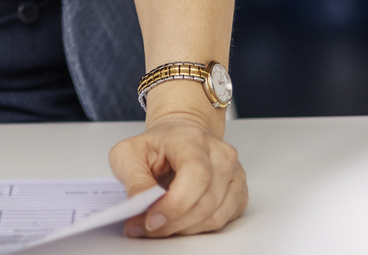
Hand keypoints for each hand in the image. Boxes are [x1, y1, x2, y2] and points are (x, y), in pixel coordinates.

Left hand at [107, 101, 246, 237]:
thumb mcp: (129, 154)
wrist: (179, 138)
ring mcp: (234, 174)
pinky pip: (221, 220)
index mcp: (192, 139)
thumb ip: (134, 179)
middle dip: (174, 222)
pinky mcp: (238, 193)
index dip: (175, 204)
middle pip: (206, 201)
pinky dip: (197, 228)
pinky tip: (178, 222)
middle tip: (147, 228)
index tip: (152, 220)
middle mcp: (220, 155)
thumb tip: (141, 205)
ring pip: (215, 216)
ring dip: (184, 228)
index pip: (195, 174)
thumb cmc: (156, 146)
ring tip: (160, 226)